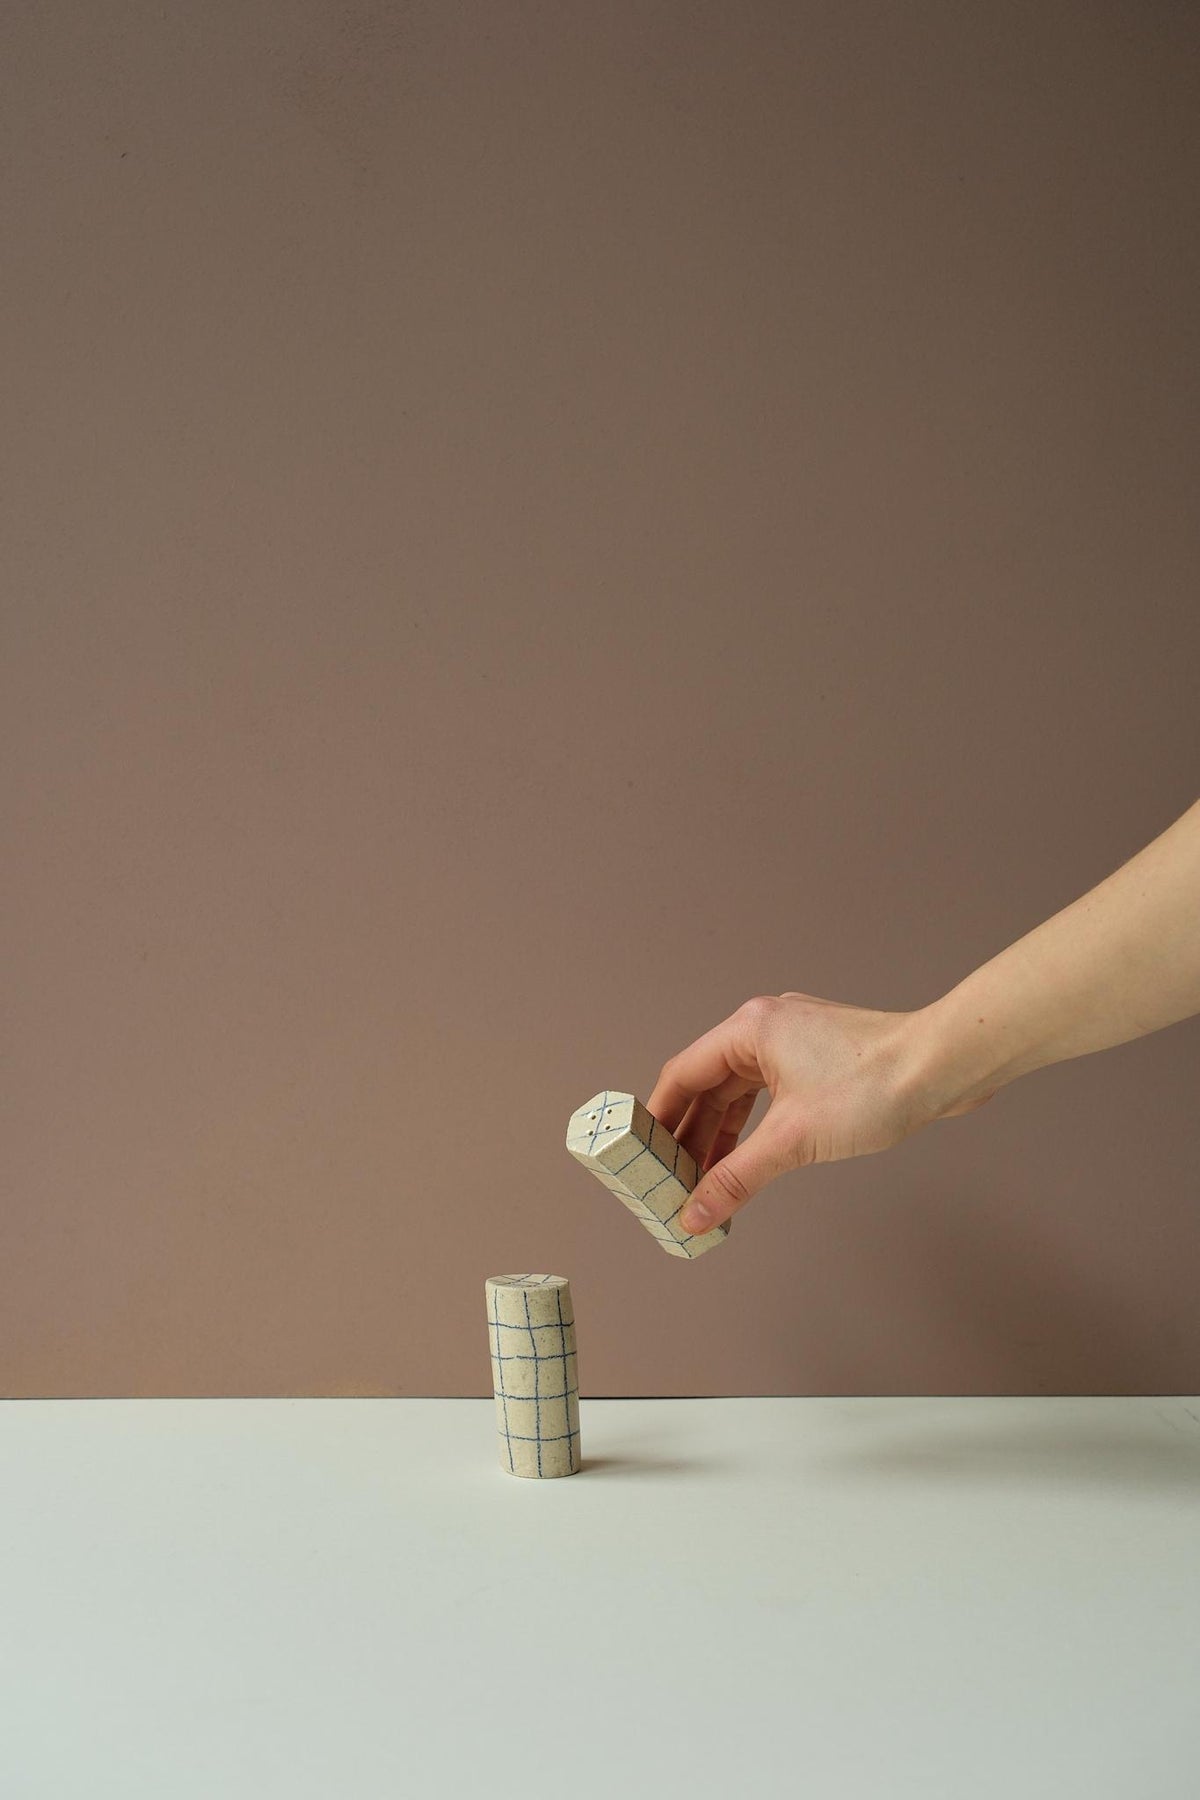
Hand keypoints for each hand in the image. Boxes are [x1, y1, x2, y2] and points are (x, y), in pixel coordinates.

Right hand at [648, 992, 992, 1234]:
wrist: (946, 1067)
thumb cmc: (874, 1086)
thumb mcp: (793, 1139)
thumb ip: (736, 1178)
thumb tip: (694, 1215)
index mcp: (749, 1029)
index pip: (683, 1075)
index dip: (657, 1119)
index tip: (639, 1156)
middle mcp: (766, 1026)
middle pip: (709, 1085)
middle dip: (690, 1136)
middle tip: (671, 1181)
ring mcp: (795, 1041)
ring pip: (740, 1092)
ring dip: (722, 1136)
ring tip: (705, 1181)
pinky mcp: (821, 1059)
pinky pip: (769, 1095)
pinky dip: (754, 1128)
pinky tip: (748, 1161)